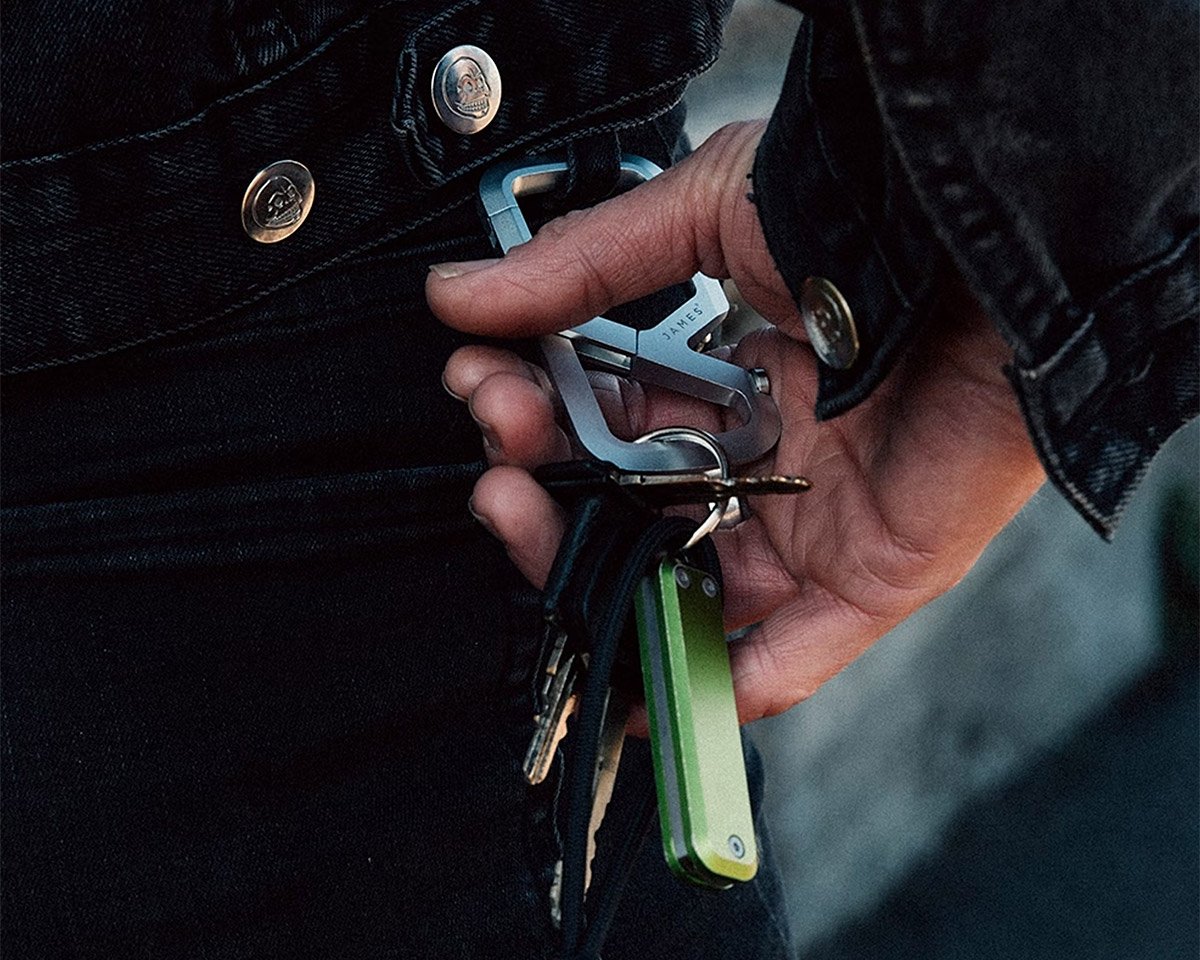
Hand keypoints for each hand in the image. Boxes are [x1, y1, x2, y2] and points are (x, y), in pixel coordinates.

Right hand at [427, 121, 1044, 722]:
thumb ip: (582, 265)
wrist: (988, 247)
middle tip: (497, 449)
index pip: (605, 424)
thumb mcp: (704, 213)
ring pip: (679, 588)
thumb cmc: (860, 212)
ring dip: (587, 573)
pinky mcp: (866, 580)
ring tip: (518, 518)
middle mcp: (760, 460)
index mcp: (726, 381)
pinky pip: (787, 657)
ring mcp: (809, 526)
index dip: (535, 412)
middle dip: (542, 483)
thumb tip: (457, 294)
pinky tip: (634, 684)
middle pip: (625, 512)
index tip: (482, 382)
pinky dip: (718, 682)